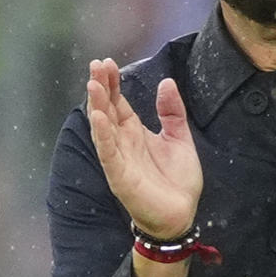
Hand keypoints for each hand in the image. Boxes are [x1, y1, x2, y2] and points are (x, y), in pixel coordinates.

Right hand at [85, 59, 201, 239]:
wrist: (181, 214)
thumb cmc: (178, 180)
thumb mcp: (179, 138)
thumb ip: (172, 111)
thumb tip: (167, 82)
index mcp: (134, 131)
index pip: (118, 102)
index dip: (112, 82)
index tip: (107, 62)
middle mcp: (122, 142)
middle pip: (107, 109)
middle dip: (101, 87)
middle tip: (97, 64)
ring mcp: (118, 158)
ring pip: (103, 127)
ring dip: (97, 105)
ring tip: (94, 84)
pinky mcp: (119, 176)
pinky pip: (108, 152)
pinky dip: (102, 134)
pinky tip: (99, 117)